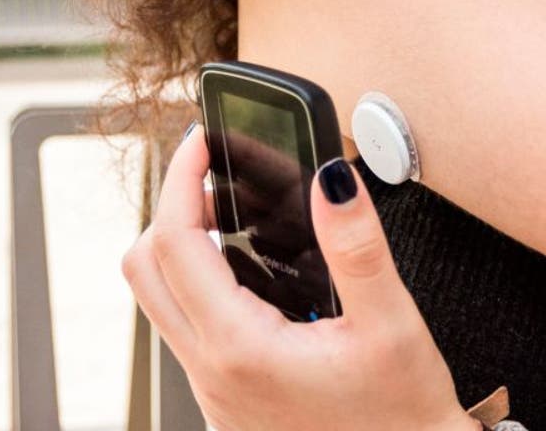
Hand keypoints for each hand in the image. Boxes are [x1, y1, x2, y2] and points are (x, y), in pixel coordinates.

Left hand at [121, 123, 478, 430]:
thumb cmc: (402, 421)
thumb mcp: (391, 324)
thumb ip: (357, 247)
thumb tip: (332, 180)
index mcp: (240, 349)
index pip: (173, 243)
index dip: (180, 179)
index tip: (199, 143)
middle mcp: (211, 373)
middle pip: (143, 270)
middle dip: (169, 209)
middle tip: (213, 178)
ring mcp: (214, 391)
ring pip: (160, 301)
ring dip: (182, 248)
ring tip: (232, 216)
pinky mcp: (227, 399)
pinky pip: (187, 329)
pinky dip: (201, 285)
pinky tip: (253, 273)